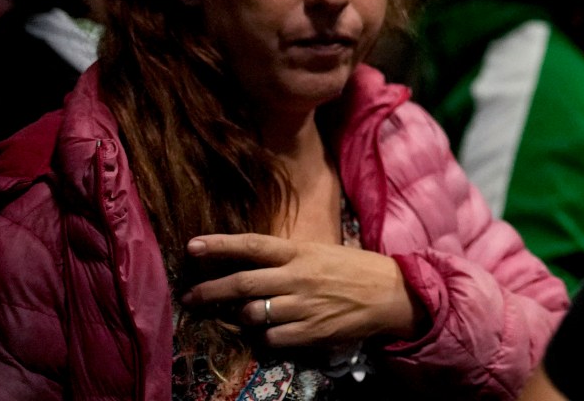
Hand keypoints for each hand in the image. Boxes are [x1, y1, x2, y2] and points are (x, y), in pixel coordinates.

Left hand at [184, 233, 417, 348]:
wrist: (393, 293)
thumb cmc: (356, 269)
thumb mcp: (322, 252)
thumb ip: (288, 257)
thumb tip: (250, 263)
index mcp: (301, 252)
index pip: (253, 245)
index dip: (219, 246)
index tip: (192, 247)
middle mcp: (298, 277)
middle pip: (242, 283)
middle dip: (209, 291)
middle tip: (190, 297)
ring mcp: (303, 306)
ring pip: (252, 314)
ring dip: (241, 316)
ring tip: (241, 315)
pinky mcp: (311, 332)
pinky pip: (271, 338)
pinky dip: (264, 337)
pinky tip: (269, 332)